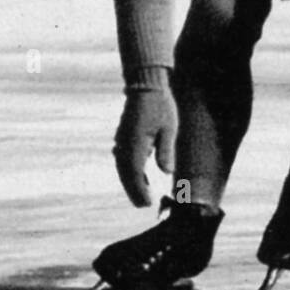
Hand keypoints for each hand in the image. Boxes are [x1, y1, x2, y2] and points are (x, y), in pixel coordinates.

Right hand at [113, 81, 177, 207]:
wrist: (145, 85)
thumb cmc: (160, 105)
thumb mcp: (168, 128)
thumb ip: (165, 151)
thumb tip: (166, 172)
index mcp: (135, 143)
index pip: (134, 173)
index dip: (139, 190)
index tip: (147, 203)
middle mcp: (125, 143)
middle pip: (126, 173)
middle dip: (134, 190)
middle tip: (143, 205)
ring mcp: (121, 139)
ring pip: (122, 166)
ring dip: (130, 181)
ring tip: (141, 195)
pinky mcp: (123, 136)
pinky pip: (123, 158)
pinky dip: (129, 170)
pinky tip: (138, 175)